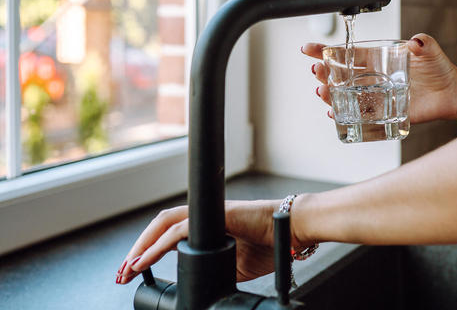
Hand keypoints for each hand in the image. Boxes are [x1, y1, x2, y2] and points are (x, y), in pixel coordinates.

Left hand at [116, 200, 299, 284]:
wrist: (292, 232)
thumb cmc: (268, 244)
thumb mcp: (231, 266)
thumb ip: (209, 268)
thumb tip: (191, 283)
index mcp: (205, 227)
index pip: (168, 234)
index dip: (147, 250)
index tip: (133, 272)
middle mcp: (203, 217)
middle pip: (159, 226)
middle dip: (136, 250)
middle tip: (121, 274)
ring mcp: (209, 215)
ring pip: (164, 224)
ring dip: (141, 247)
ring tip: (127, 268)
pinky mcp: (217, 217)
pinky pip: (180, 230)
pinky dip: (158, 246)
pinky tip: (144, 260)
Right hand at [302, 33, 456, 122]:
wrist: (452, 92)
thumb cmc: (440, 69)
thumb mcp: (431, 51)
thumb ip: (424, 43)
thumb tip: (416, 41)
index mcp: (378, 60)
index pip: (348, 54)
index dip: (327, 51)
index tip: (309, 49)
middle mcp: (373, 78)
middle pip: (341, 76)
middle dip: (325, 73)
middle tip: (316, 71)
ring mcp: (377, 96)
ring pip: (346, 95)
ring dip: (330, 94)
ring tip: (321, 92)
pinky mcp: (384, 112)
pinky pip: (360, 115)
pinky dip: (346, 115)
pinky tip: (334, 113)